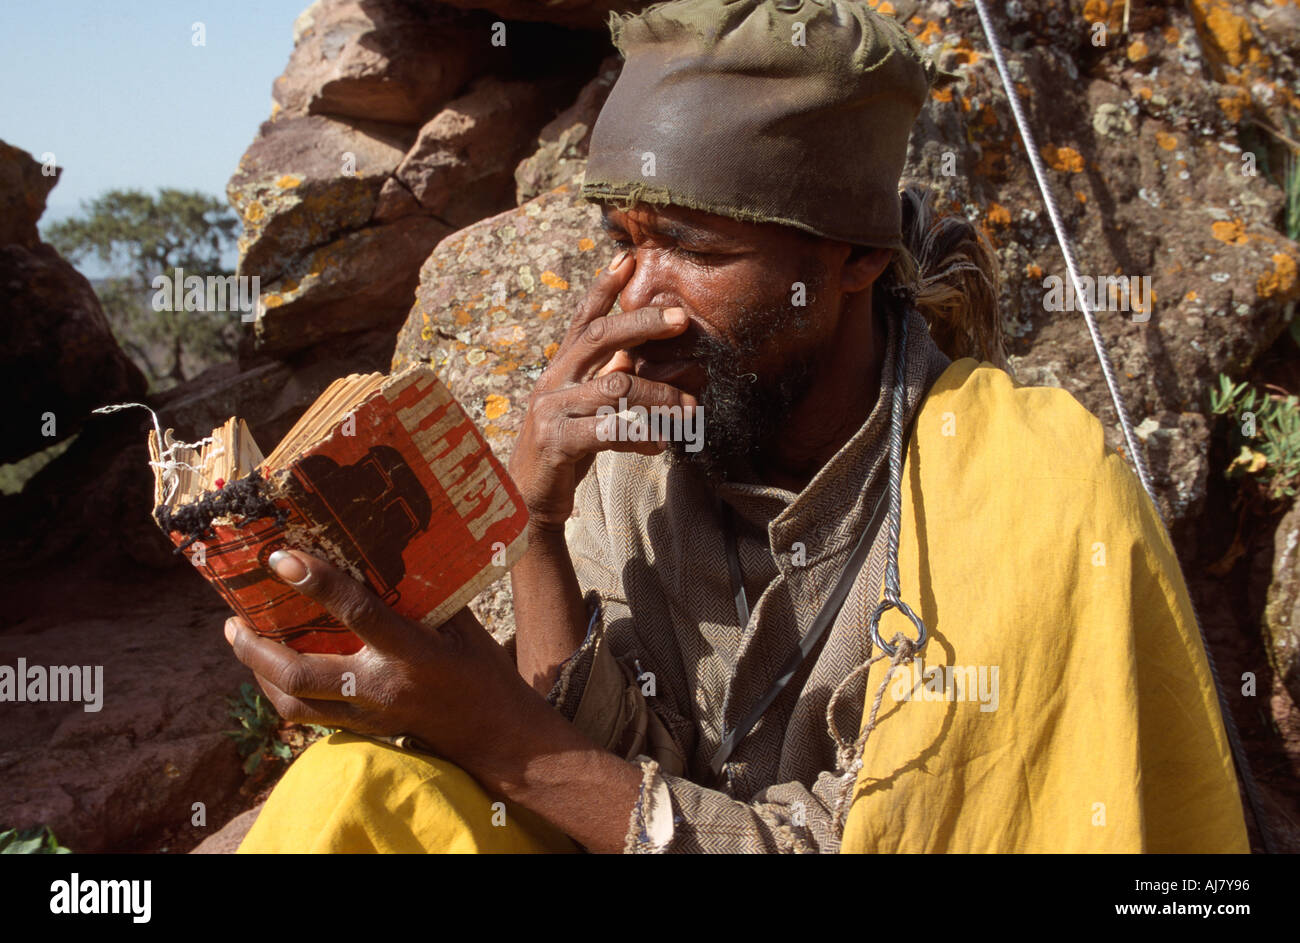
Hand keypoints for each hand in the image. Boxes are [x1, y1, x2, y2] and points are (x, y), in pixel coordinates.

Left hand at [223, 548, 550, 774]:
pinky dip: (281, 692)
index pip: (360, 615)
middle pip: (304, 675)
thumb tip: (379, 554)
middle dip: (257, 648)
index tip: (283, 559)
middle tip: (233, 619)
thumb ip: (421, 597)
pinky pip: (309, 716)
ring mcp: (370, 716)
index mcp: (416, 653)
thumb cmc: (481, 669)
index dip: (319, 584)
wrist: (494, 735)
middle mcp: (384, 688)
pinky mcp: (364, 732)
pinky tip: (270, 669)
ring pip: (295, 703)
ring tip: (241, 640)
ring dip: (258, 672)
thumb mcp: (461, 624)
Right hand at [508, 250, 698, 531]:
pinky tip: (661, 442)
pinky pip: (608, 431)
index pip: (583, 319)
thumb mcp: (585, 406)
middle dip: (642, 322)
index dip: (604, 287)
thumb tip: (648, 354)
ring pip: (615, 387)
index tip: (628, 257)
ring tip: (690, 407)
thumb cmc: (565, 447)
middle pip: (598, 337)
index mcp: (561, 367)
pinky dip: (640, 435)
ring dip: (659, 394)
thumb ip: (608, 378)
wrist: (527, 499)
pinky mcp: (557, 442)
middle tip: (681, 317)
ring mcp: (551, 409)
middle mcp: (553, 379)